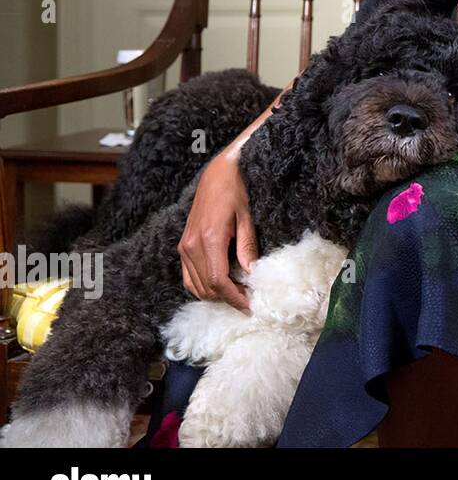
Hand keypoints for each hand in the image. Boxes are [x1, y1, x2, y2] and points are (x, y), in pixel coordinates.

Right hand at [178, 150, 258, 311]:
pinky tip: (221, 284)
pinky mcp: (183, 245)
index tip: (249, 306)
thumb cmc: (236, 190)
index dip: (234, 297)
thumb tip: (251, 272)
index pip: (218, 281)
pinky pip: (188, 276)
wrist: (218, 173)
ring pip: (195, 286)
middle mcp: (191, 245)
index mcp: (209, 238)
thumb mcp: (247, 217)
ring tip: (238, 293)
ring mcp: (184, 246)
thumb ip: (247, 246)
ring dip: (215, 295)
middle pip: (206, 287)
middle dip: (227, 299)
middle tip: (248, 300)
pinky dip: (202, 286)